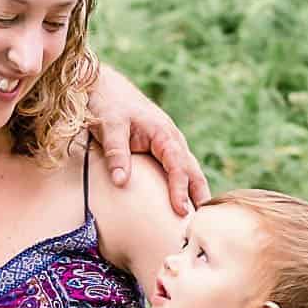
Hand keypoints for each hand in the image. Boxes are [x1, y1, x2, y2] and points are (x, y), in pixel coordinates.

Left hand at [85, 68, 209, 212]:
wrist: (102, 85)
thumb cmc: (107, 103)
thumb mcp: (109, 126)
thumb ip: (116, 152)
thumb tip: (121, 182)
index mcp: (163, 133)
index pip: (177, 166)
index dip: (180, 189)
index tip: (180, 210)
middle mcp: (171, 139)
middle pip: (192, 170)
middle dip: (200, 194)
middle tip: (204, 222)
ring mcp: (167, 143)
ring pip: (187, 170)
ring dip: (194, 192)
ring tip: (197, 218)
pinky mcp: (159, 148)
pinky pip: (175, 168)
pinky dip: (182, 185)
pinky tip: (181, 201)